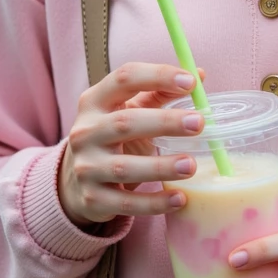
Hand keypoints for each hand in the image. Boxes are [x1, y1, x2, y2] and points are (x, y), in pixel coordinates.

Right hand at [58, 63, 206, 225]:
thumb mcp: (129, 111)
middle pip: (125, 123)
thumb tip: (200, 74)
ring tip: (192, 165)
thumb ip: (160, 93)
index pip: (124, 79)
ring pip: (124, 167)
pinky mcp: (93, 199)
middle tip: (199, 123)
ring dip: (161, 167)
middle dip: (164, 122)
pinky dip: (154, 202)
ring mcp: (86, 167)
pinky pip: (126, 203)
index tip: (191, 82)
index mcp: (95, 101)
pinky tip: (180, 198)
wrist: (77, 181)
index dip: (157, 76)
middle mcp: (86, 132)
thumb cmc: (113, 137)